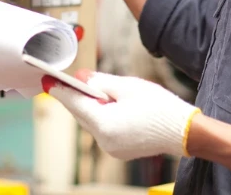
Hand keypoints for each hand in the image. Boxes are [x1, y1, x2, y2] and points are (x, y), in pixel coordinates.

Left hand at [44, 70, 200, 159]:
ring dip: (92, 106)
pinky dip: (102, 116)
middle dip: (76, 96)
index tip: (47, 80)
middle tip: (69, 80)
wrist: (183, 131)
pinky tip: (110, 105)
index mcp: (104, 124)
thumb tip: (81, 78)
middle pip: (82, 114)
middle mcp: (104, 140)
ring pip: (92, 122)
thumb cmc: (159, 107)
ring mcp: (112, 148)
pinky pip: (103, 130)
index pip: (75, 103)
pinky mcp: (119, 151)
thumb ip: (100, 82)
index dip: (60, 90)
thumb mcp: (128, 86)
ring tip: (98, 90)